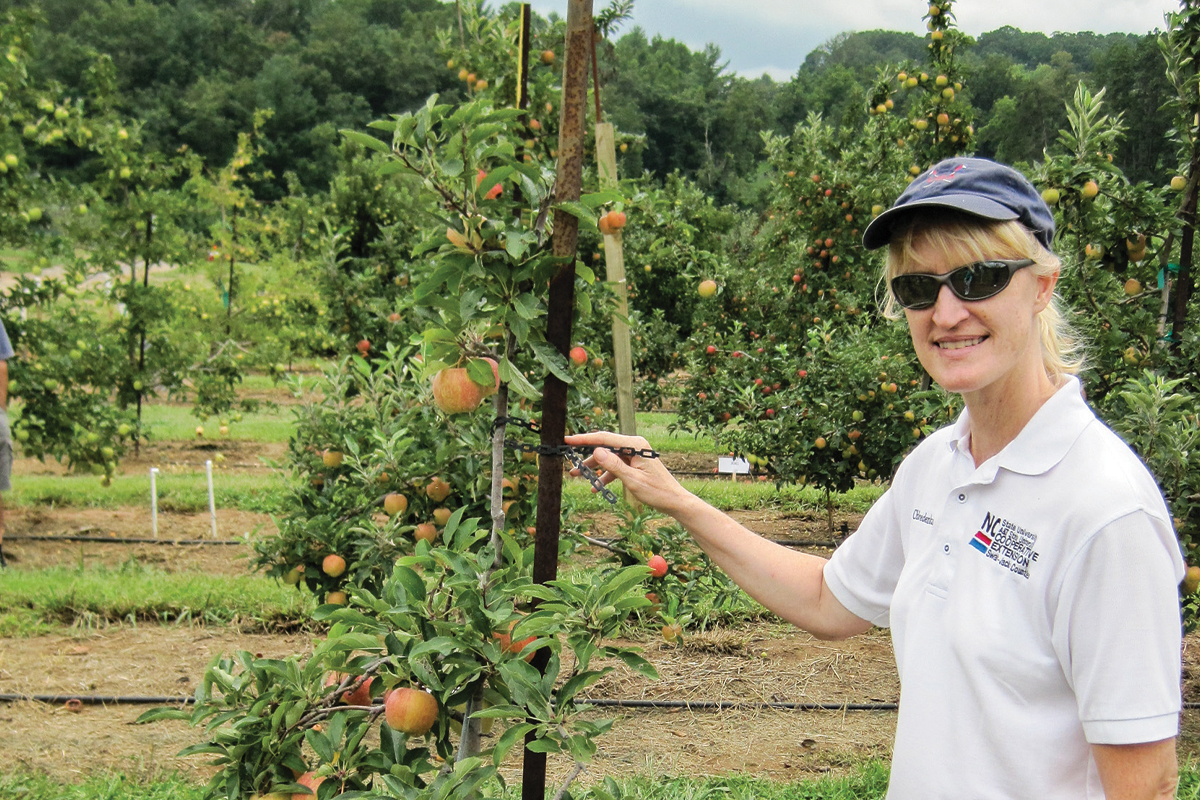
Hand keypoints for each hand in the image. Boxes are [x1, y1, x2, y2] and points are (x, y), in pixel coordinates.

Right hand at [563, 431, 693, 515]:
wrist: (674, 501)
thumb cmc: (657, 491)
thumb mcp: (632, 480)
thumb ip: (614, 465)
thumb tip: (596, 451)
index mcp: (636, 445)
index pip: (605, 438)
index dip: (584, 439)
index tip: (568, 440)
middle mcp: (635, 446)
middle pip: (605, 447)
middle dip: (587, 456)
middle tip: (570, 463)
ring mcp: (635, 455)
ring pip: (608, 458)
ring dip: (594, 468)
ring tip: (577, 475)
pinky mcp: (634, 464)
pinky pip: (616, 467)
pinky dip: (606, 476)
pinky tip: (596, 488)